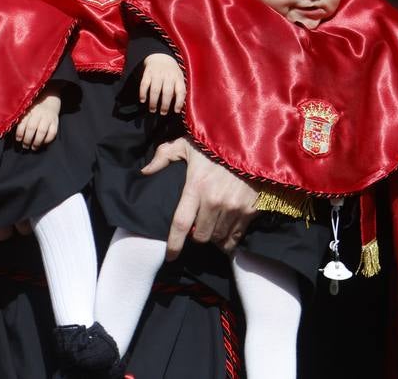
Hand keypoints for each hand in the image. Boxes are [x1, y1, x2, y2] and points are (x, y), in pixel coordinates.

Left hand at [15, 89, 61, 149]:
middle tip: (25, 146)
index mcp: (29, 110)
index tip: (18, 140)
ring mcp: (48, 118)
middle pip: (32, 128)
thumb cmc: (34, 106)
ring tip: (33, 148)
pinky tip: (43, 143)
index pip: (23, 123)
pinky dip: (47, 140)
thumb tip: (12, 130)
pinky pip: (52, 133)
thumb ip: (20, 117)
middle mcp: (38, 113)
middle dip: (27, 140)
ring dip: (37, 142)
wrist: (50, 97)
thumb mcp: (26, 108)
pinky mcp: (56, 122)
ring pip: (42, 132)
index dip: (20, 133)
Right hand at [140, 53, 186, 114]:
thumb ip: (179, 89)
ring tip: (152, 109)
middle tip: (163, 113)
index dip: (179, 102)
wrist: (160, 56)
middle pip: (167, 92)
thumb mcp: (179, 77)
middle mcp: (168, 76)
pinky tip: (143, 100)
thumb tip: (179, 106)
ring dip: (153, 101)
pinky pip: (144, 84)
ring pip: (155, 90)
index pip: (180, 91)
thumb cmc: (171, 72)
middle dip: (165, 105)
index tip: (176, 111)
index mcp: (178, 78)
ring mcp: (157, 74)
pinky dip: (143, 93)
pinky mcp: (147, 73)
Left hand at [142, 137, 257, 258]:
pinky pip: (237, 235)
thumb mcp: (186, 144)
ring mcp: (234, 207)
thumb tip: (145, 171)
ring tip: (211, 230)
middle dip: (197, 237)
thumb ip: (164, 156)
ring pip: (219, 238)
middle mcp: (214, 201)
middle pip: (202, 236)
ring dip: (213, 238)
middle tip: (196, 230)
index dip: (174, 243)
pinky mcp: (250, 210)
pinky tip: (226, 236)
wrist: (253, 142)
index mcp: (196, 187)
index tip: (170, 256)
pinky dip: (230, 239)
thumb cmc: (215, 143)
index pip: (181, 223)